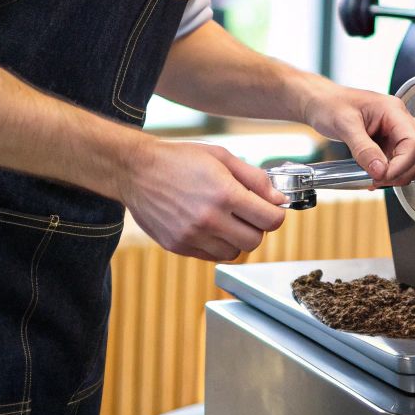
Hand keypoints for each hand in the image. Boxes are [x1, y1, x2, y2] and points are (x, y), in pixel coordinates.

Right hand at [119, 138, 286, 261]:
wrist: (136, 170)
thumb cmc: (179, 159)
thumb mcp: (222, 157)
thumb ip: (255, 179)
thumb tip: (278, 199)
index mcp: (225, 194)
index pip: (270, 220)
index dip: (276, 214)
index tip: (271, 208)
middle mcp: (209, 219)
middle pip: (255, 241)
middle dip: (257, 227)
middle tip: (248, 213)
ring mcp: (192, 236)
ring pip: (234, 252)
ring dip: (237, 238)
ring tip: (226, 218)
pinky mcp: (178, 246)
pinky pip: (212, 256)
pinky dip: (218, 245)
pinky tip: (210, 226)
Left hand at [300, 83, 414, 186]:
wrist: (320, 102)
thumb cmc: (330, 104)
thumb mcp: (344, 125)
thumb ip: (363, 149)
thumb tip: (380, 171)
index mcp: (393, 110)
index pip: (413, 141)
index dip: (402, 163)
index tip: (383, 176)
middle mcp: (399, 119)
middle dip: (402, 171)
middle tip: (378, 181)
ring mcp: (395, 131)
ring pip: (411, 158)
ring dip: (397, 174)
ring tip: (375, 180)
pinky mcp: (388, 141)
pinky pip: (397, 160)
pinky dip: (390, 173)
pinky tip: (374, 177)